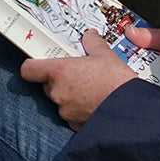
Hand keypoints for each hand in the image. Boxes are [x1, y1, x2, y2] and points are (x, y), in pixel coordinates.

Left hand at [20, 30, 135, 130]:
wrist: (131, 111)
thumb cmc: (117, 82)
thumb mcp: (106, 55)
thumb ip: (93, 43)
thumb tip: (90, 36)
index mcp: (60, 72)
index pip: (28, 69)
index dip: (33, 65)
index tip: (41, 62)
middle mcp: (58, 93)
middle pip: (46, 84)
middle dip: (59, 79)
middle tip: (76, 73)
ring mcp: (64, 111)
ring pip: (60, 100)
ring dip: (70, 94)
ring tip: (90, 89)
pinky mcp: (74, 124)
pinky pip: (70, 114)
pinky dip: (79, 108)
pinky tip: (94, 102)